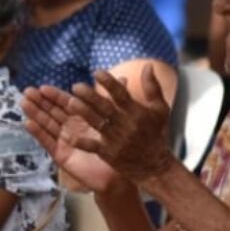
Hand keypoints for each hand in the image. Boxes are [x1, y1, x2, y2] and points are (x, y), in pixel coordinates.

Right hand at [22, 86, 119, 192]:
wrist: (118, 174)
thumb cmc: (118, 148)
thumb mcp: (117, 121)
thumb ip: (115, 100)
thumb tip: (126, 77)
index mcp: (81, 119)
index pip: (65, 104)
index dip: (54, 95)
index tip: (42, 87)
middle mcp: (70, 129)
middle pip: (52, 112)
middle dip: (39, 102)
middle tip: (27, 91)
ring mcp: (64, 142)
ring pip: (47, 125)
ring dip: (35, 113)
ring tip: (23, 102)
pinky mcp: (61, 156)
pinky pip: (48, 142)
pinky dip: (38, 133)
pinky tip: (28, 123)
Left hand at [60, 66, 176, 182]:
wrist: (155, 165)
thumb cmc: (156, 134)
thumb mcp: (160, 109)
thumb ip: (153, 87)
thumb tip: (148, 65)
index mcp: (136, 111)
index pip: (121, 94)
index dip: (109, 82)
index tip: (96, 73)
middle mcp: (126, 124)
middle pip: (106, 107)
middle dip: (90, 96)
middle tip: (76, 86)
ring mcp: (117, 139)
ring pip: (97, 123)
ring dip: (83, 113)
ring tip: (70, 103)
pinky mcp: (110, 153)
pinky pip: (94, 147)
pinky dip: (82, 142)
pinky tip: (69, 137)